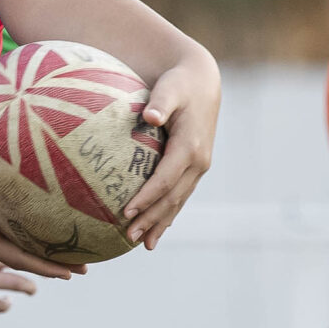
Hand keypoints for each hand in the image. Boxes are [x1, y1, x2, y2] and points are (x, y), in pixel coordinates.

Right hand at [0, 171, 75, 279]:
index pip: (21, 257)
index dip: (46, 266)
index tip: (72, 273)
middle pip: (28, 256)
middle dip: (56, 262)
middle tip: (88, 266)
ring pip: (22, 246)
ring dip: (47, 250)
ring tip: (75, 250)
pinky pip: (13, 231)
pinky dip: (32, 233)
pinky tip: (45, 226)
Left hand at [120, 58, 220, 247]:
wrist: (202, 83)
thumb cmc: (179, 83)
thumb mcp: (170, 87)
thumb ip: (160, 102)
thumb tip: (151, 116)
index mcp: (190, 146)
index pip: (165, 179)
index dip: (147, 197)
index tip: (126, 212)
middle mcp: (198, 161)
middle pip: (172, 197)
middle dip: (152, 219)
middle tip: (128, 237)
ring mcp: (198, 167)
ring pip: (178, 201)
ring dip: (161, 223)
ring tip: (143, 244)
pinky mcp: (194, 168)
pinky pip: (180, 195)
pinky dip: (168, 214)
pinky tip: (155, 230)